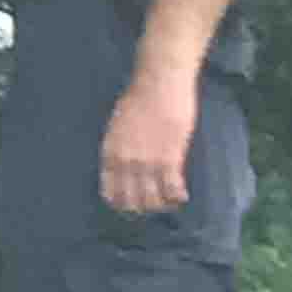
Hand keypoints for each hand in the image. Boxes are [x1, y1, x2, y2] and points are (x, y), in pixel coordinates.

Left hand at [100, 61, 198, 213]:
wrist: (158, 83)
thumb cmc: (138, 98)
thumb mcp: (117, 127)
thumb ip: (119, 148)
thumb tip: (125, 165)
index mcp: (110, 154)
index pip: (110, 193)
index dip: (122, 204)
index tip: (132, 205)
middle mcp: (126, 163)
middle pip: (132, 202)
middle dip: (142, 208)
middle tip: (153, 205)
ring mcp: (147, 163)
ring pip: (153, 200)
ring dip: (161, 205)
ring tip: (169, 202)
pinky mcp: (170, 158)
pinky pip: (172, 190)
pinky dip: (177, 197)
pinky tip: (181, 195)